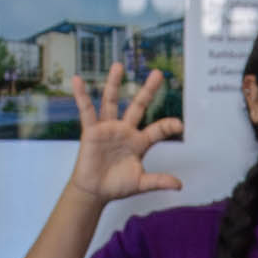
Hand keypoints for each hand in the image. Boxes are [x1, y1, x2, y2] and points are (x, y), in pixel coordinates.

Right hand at [66, 70, 183, 205]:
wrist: (94, 192)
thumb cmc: (116, 186)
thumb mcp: (140, 183)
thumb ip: (159, 181)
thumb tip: (179, 185)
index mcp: (139, 142)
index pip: (157, 130)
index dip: (168, 126)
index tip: (179, 125)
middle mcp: (125, 131)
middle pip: (138, 106)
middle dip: (148, 90)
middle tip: (158, 73)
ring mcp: (108, 129)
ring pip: (112, 101)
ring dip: (114, 84)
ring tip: (118, 65)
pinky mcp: (91, 131)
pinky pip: (86, 110)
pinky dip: (81, 95)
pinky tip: (78, 80)